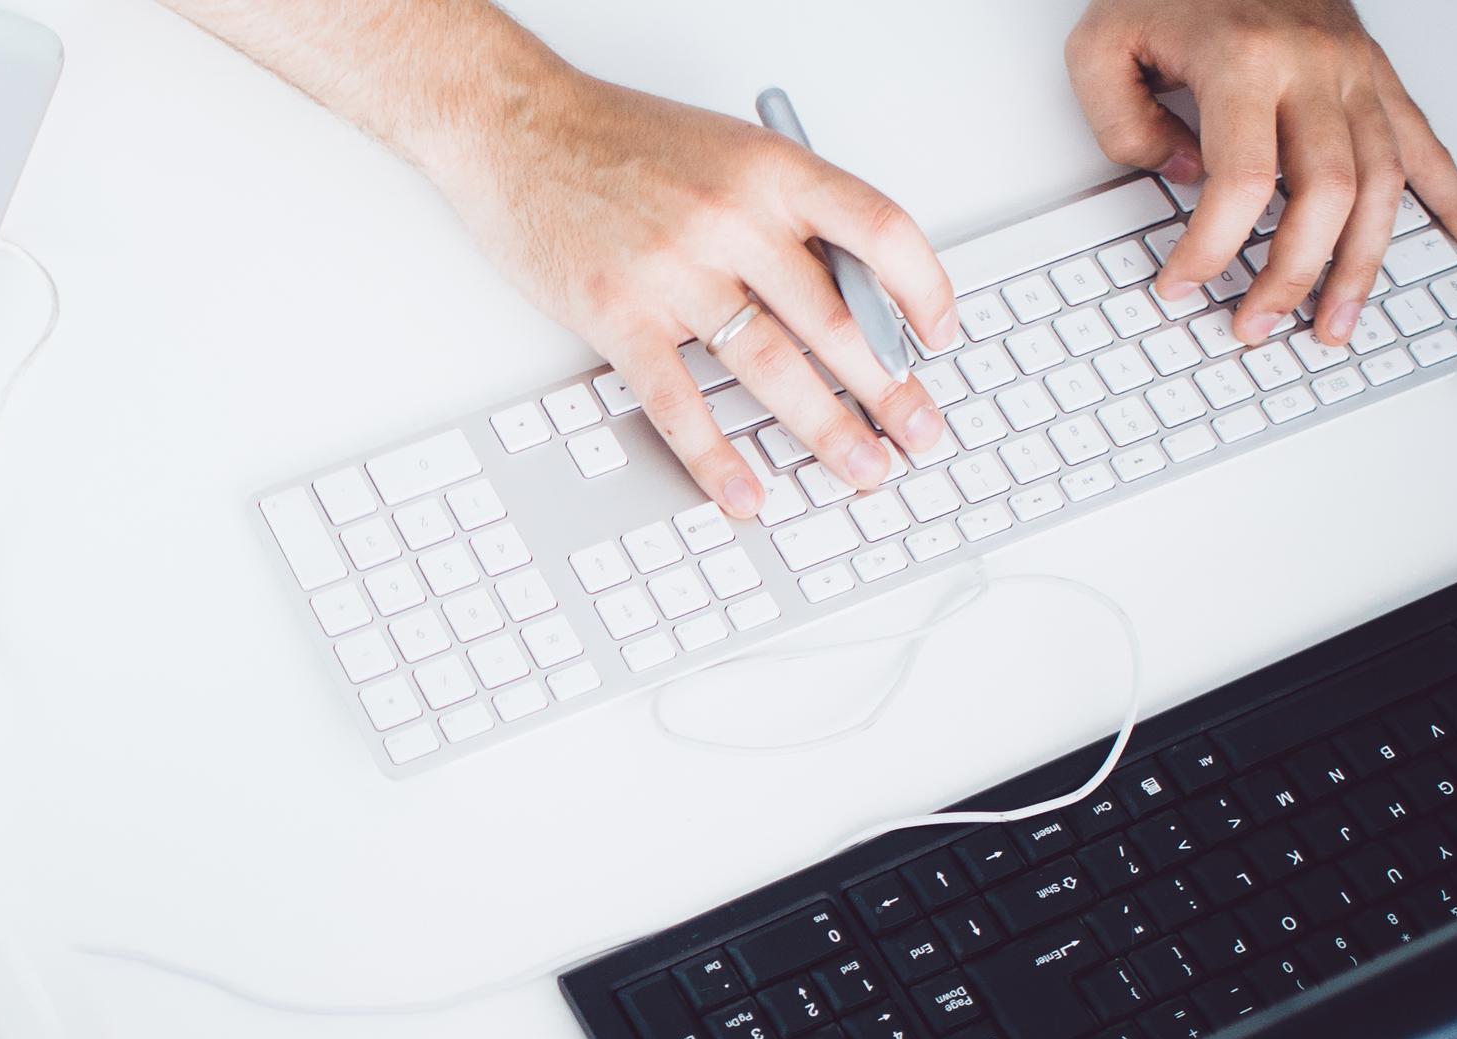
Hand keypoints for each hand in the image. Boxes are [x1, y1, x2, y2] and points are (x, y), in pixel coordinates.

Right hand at [423, 70, 962, 518]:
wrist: (516, 128)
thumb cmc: (618, 141)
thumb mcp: (726, 150)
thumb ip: (785, 215)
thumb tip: (847, 298)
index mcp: (771, 169)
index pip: (880, 230)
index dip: (925, 290)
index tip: (940, 338)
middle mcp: (731, 217)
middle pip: (835, 319)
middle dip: (889, 389)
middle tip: (919, 434)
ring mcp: (673, 270)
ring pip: (772, 367)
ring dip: (826, 430)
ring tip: (862, 468)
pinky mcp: (618, 316)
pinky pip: (680, 403)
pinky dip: (717, 458)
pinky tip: (746, 491)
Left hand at [1065, 0, 1456, 347]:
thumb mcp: (1102, 47)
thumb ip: (1122, 124)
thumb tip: (1185, 181)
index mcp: (1245, 59)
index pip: (1241, 180)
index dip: (1210, 248)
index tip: (1179, 286)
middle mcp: (1315, 65)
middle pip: (1326, 192)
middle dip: (1292, 275)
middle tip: (1254, 326)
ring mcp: (1356, 71)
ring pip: (1383, 183)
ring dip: (1362, 265)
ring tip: (1334, 326)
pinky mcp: (1377, 76)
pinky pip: (1426, 146)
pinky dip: (1451, 203)